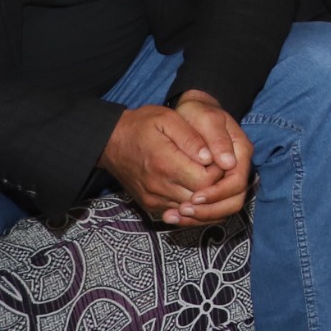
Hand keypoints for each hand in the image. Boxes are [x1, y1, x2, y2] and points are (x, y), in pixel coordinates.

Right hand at [102, 98, 248, 225]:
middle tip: (217, 168)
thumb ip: (191, 138)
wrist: (110, 141)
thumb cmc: (141, 125)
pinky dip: (191, 204)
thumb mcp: (167, 118)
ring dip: (205, 198)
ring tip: (207, 176)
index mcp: (165, 164)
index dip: (219, 171)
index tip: (219, 158)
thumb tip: (211, 157)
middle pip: (201, 199)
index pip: (206, 181)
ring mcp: (153, 199)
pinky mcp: (150, 206)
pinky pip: (178, 212)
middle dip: (215, 186)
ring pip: (191, 210)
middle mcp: (158, 187)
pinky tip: (195, 188)